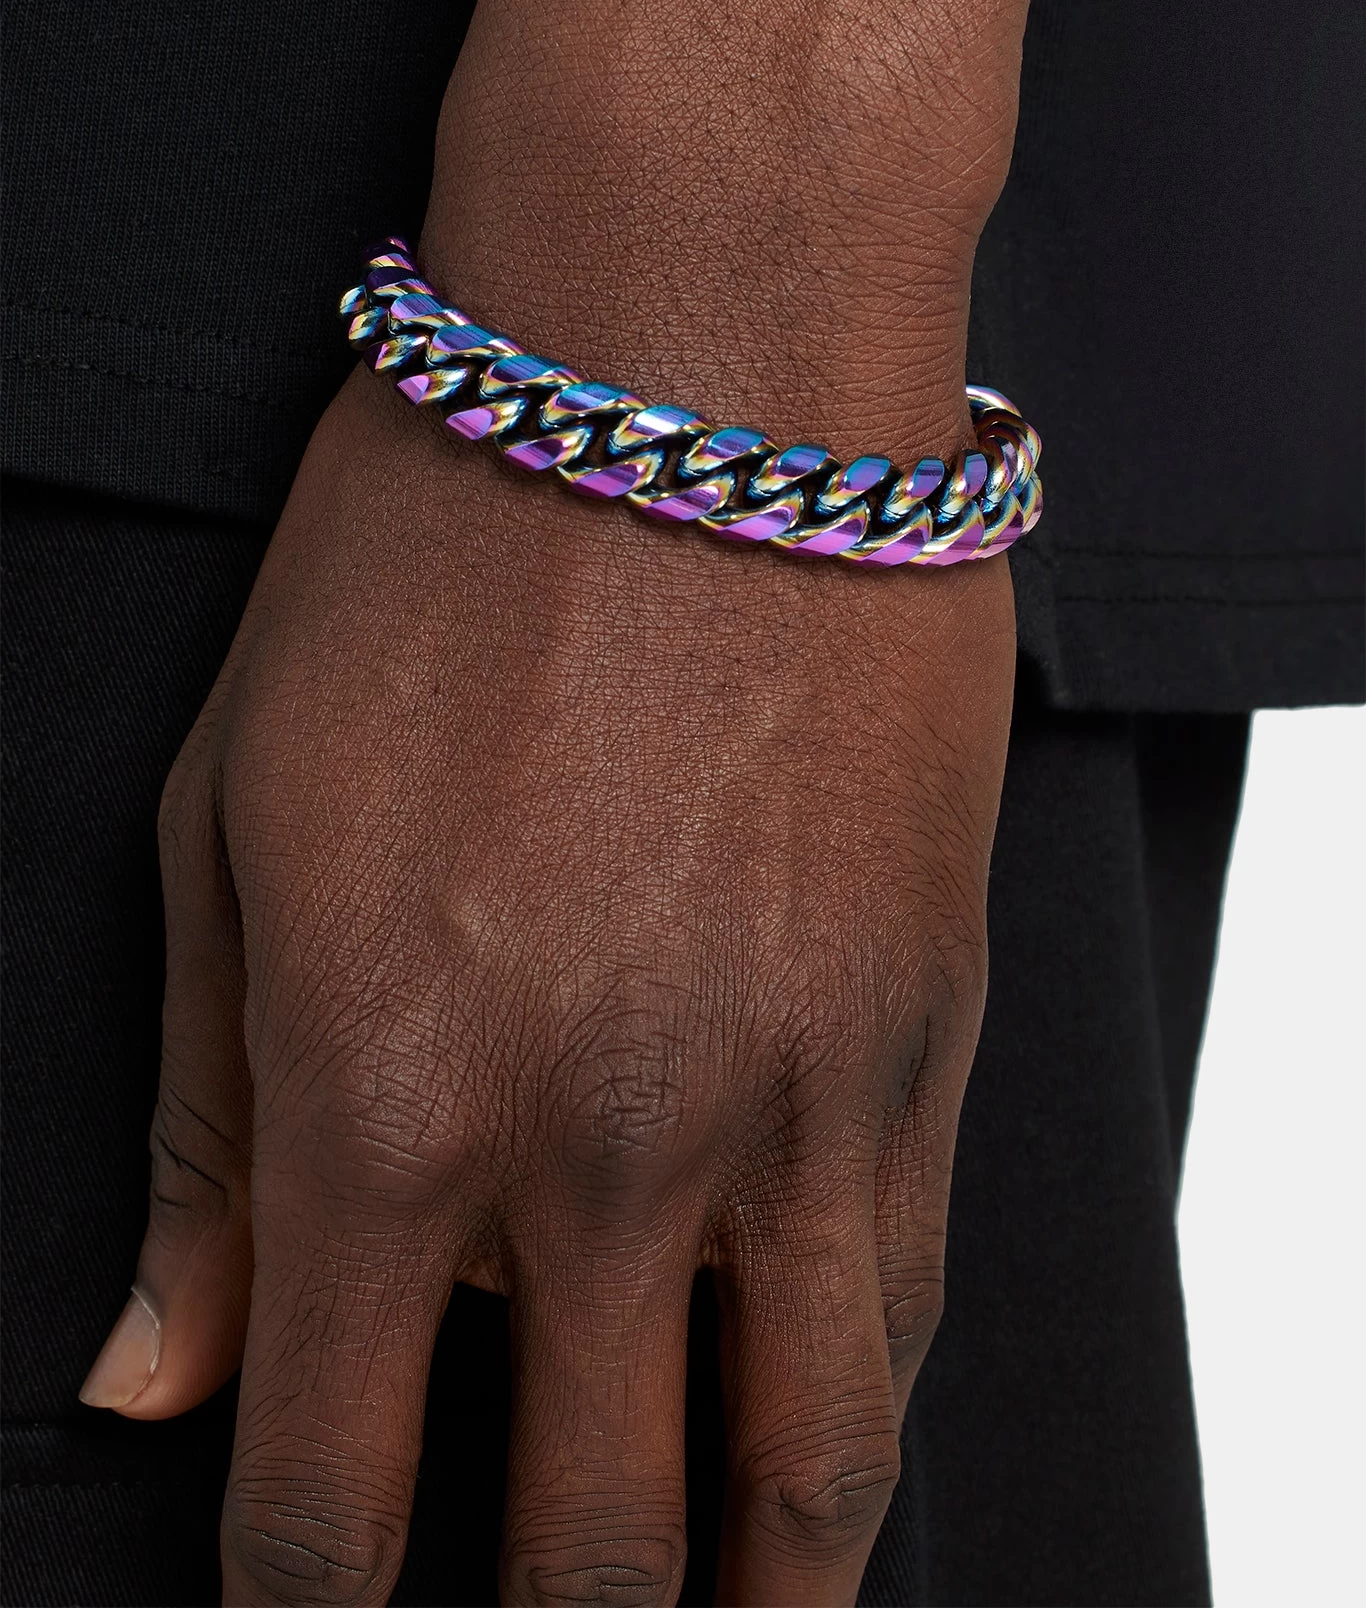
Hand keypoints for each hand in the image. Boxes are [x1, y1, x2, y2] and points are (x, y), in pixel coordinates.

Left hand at [93, 353, 1012, 1604]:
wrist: (693, 364)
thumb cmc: (426, 559)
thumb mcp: (234, 823)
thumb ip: (205, 1130)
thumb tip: (154, 1380)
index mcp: (384, 1108)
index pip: (327, 1507)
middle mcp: (603, 1149)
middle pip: (584, 1551)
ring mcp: (794, 1096)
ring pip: (804, 1480)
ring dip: (748, 1594)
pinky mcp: (927, 1023)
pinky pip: (907, 1299)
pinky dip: (850, 1412)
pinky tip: (804, 1430)